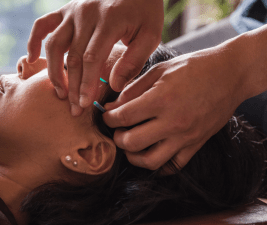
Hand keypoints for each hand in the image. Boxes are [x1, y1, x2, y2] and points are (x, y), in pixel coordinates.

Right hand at [27, 0, 163, 115]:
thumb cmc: (144, 11)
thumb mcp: (151, 34)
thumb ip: (134, 61)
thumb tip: (114, 86)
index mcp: (109, 20)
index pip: (91, 59)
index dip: (86, 84)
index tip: (84, 105)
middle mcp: (86, 14)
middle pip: (72, 57)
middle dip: (72, 86)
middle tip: (73, 109)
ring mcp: (73, 11)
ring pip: (54, 44)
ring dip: (53, 71)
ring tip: (59, 92)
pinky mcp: (66, 9)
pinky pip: (43, 24)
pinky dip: (34, 40)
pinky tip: (32, 58)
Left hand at [102, 47, 246, 172]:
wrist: (230, 74)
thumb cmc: (193, 67)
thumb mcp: (159, 70)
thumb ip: (132, 89)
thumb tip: (111, 106)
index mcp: (161, 99)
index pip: (123, 117)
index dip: (108, 118)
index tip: (107, 116)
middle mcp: (173, 122)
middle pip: (131, 142)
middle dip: (117, 138)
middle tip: (116, 130)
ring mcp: (186, 137)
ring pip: (150, 161)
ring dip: (133, 156)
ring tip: (130, 145)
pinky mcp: (196, 144)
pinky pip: (173, 166)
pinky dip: (158, 165)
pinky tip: (150, 154)